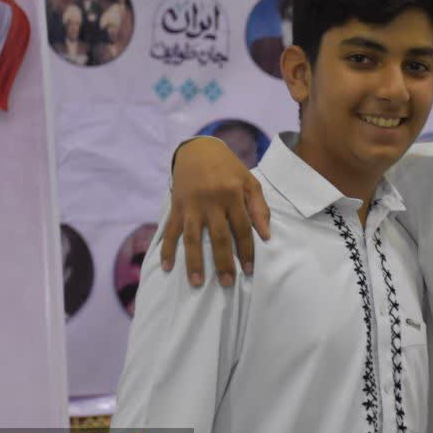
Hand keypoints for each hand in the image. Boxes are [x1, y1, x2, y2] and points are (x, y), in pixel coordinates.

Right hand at [160, 137, 270, 285]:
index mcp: (233, 195)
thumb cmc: (229, 168)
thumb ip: (259, 208)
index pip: (242, 228)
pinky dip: (167, 248)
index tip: (249, 270)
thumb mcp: (250, 181)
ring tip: (197, 282)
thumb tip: (266, 236)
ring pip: (192, 237)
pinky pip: (170, 230)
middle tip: (227, 283)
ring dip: (194, 261)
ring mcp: (191, 205)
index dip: (247, 250)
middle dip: (223, 262)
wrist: (198, 149)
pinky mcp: (176, 206)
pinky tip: (166, 266)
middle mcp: (212, 201)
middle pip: (219, 237)